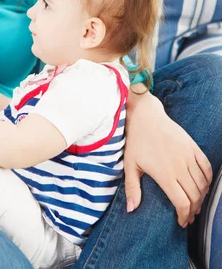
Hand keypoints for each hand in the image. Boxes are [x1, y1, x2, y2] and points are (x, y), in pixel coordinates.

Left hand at [124, 91, 211, 227]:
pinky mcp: (192, 146)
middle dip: (193, 210)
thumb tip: (130, 210)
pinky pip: (206, 167)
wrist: (145, 116)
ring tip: (196, 204)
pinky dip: (208, 180)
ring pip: (202, 184)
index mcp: (164, 174)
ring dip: (202, 197)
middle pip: (194, 196)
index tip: (182, 222)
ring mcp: (187, 156)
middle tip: (189, 216)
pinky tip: (203, 187)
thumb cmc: (135, 141)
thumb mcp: (129, 164)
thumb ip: (132, 188)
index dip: (184, 216)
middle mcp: (179, 167)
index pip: (182, 203)